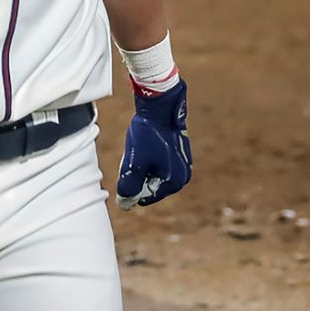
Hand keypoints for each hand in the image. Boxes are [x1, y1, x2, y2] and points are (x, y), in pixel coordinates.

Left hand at [116, 77, 189, 208]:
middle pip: (149, 185)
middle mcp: (183, 176)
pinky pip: (158, 162)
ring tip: (142, 146)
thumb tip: (125, 205)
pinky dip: (149, 156)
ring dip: (143, 164)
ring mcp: (183, 163)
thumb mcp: (134, 163)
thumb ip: (129, 188)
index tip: (132, 162)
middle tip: (137, 153)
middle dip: (138, 173)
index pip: (145, 196)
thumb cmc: (147, 134)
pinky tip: (148, 142)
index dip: (132, 183)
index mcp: (175, 182)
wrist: (160, 105)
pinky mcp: (180, 152)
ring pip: (152, 173)